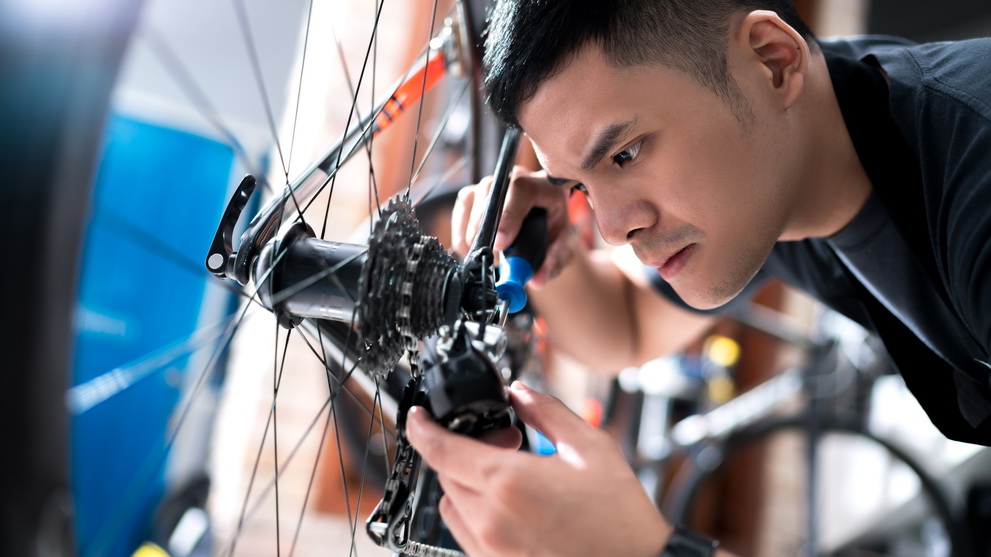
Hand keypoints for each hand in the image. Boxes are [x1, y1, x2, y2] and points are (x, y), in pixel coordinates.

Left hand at [407, 381, 670, 556]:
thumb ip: (547, 412)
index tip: (417, 417)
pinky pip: (465, 534)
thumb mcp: (590, 448)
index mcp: (508, 482)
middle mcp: (490, 519)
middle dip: (461, 451)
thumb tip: (520, 393)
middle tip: (505, 443)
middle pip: (446, 475)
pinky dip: (474, 512)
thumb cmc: (618, 517)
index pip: (441, 449)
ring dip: (465, 483)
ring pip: (452, 506)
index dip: (422, 428)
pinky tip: (510, 504)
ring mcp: (490, 548)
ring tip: (508, 476)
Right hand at [452, 167, 578, 286]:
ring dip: (474, 235)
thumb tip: (538, 279)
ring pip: (471, 201)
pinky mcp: (473, 194)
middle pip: (491, 193)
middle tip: (494, 260)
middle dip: (486, 230)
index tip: (500, 245)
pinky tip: (474, 253)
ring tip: (489, 259)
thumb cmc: (555, 231)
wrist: (545, 223)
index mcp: (543, 185)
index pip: (521, 189)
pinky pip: (460, 211)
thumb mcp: (563, 247)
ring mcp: (491, 184)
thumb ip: (555, 261)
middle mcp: (514, 178)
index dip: (508, 216)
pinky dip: (462, 236)